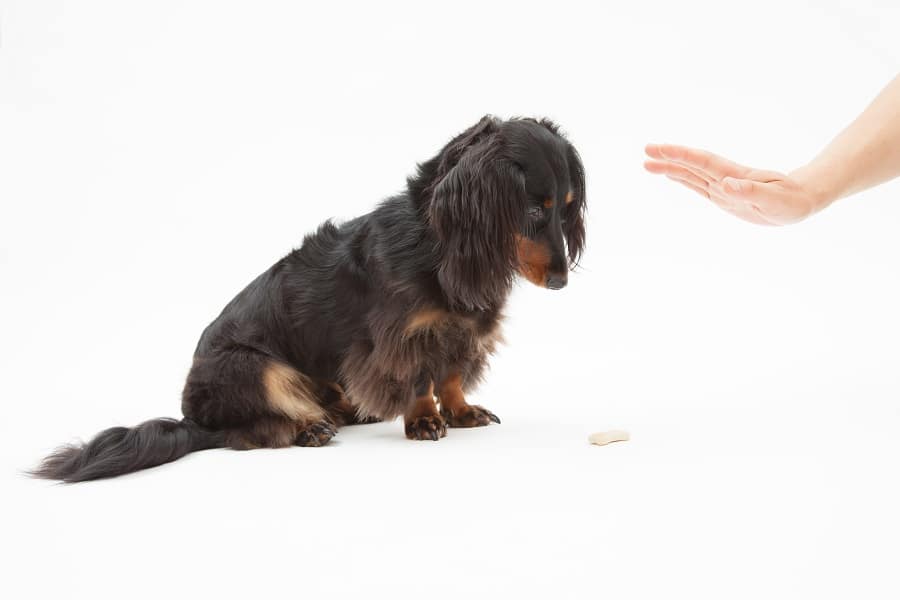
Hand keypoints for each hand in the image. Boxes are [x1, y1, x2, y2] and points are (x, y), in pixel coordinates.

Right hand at [644, 144, 824, 225]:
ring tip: (648, 163)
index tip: (661, 149)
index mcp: (735, 176)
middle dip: (669, 158)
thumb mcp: (775, 200)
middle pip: (692, 165)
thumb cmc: (791, 201)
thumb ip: (751, 191)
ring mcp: (722, 187)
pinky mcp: (722, 197)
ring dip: (670, 168)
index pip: (703, 162)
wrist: (800, 201)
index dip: (682, 155)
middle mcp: (724, 179)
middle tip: (646, 150)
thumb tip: (726, 184)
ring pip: (692, 174)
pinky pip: (697, 186)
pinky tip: (671, 175)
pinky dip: (682, 179)